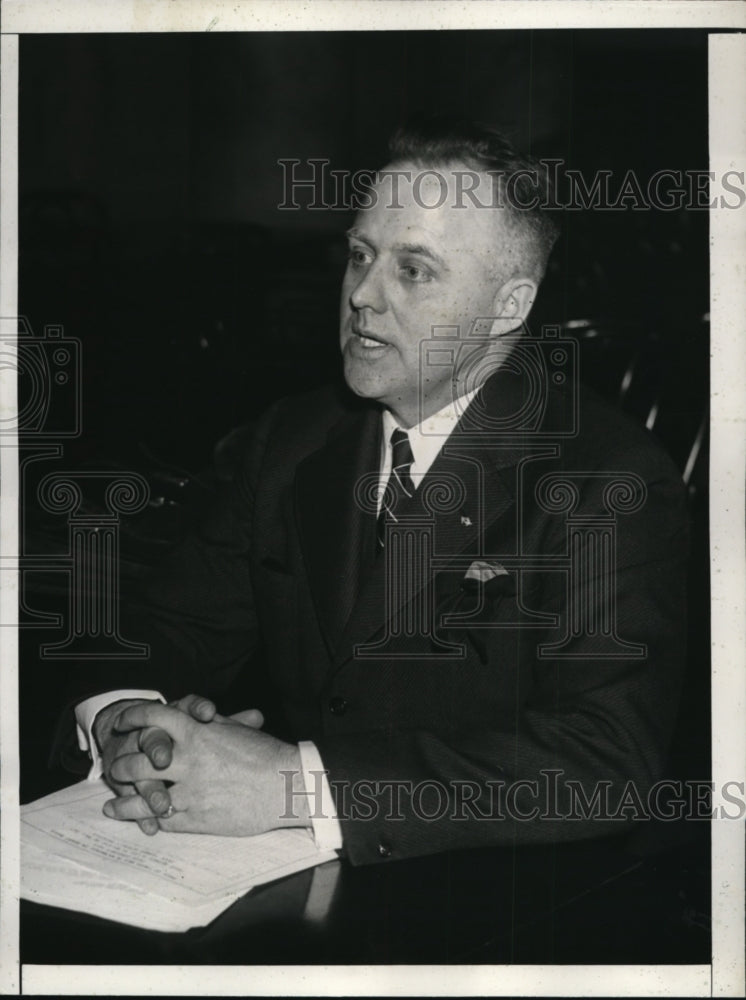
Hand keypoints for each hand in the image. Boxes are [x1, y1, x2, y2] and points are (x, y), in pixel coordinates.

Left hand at [102, 702, 308, 835]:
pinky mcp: (197, 817)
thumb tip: (194, 718)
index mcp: (198, 732)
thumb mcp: (236, 729)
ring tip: (112, 805)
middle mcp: (188, 760)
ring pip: (144, 796)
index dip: (133, 717)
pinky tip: (141, 822)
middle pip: (138, 759)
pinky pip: (164, 819)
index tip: (122, 721)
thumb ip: (209, 725)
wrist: (287, 786)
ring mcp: (191, 790)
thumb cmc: (267, 754)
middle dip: (121, 764)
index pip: (154, 717)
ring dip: (124, 801)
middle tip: (115, 768)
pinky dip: (149, 820)